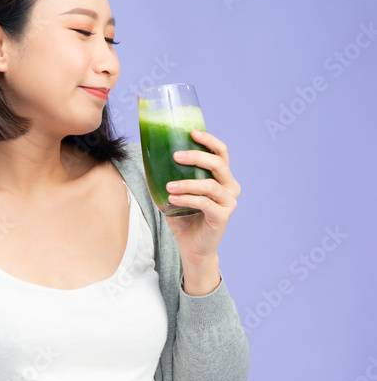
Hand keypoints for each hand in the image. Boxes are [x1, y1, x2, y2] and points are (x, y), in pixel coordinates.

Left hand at [163, 129, 240, 260]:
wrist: (192, 247)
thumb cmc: (185, 218)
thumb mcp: (177, 193)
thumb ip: (172, 176)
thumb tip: (150, 156)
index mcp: (222, 178)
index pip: (221, 153)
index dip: (209, 140)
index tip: (191, 132)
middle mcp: (230, 187)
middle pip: (218, 164)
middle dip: (197, 156)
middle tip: (176, 156)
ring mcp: (228, 202)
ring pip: (210, 185)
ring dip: (187, 183)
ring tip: (168, 185)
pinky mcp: (223, 217)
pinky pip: (205, 203)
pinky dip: (187, 199)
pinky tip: (172, 199)